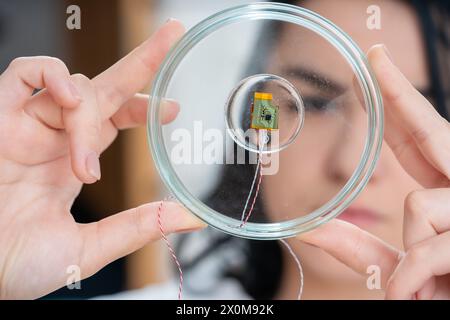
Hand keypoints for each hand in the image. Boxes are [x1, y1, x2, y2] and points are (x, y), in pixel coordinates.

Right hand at [0, 19, 204, 298]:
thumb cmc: (19, 265)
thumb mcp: (88, 248)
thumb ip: (137, 226)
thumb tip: (189, 217)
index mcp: (75, 164)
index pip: (114, 120)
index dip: (142, 109)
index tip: (173, 107)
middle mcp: (55, 139)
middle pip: (105, 88)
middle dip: (141, 62)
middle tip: (172, 36)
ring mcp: (27, 126)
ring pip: (75, 87)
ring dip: (89, 114)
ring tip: (83, 160)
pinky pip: (24, 73)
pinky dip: (51, 76)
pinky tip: (70, 98)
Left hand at [297, 44, 449, 298]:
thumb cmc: (433, 292)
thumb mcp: (390, 267)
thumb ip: (355, 247)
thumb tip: (307, 228)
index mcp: (445, 191)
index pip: (418, 135)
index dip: (397, 101)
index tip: (374, 65)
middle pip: (432, 129)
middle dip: (399, 91)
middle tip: (372, 51)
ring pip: (419, 204)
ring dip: (410, 253)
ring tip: (421, 284)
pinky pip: (426, 246)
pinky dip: (409, 279)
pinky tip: (414, 294)